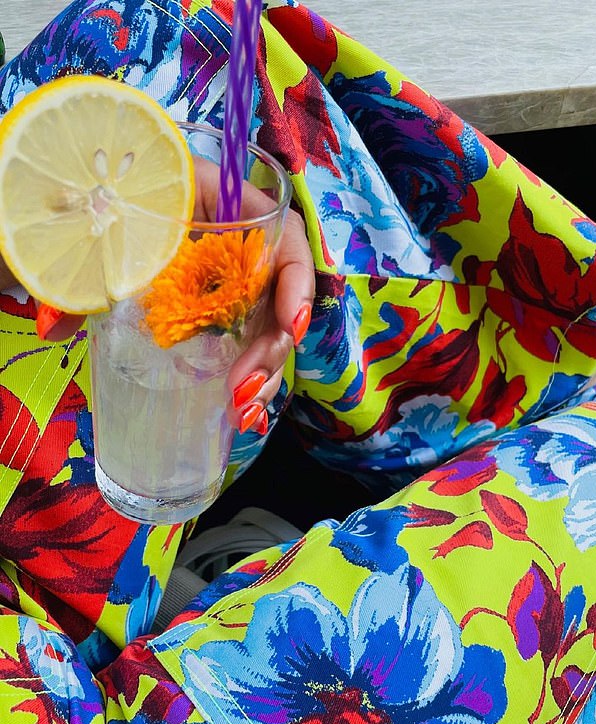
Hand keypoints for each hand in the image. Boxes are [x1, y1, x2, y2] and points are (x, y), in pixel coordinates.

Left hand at [1, 158, 314, 432]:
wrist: (64, 211)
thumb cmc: (84, 202)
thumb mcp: (95, 222)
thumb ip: (89, 261)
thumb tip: (61, 327)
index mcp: (217, 201)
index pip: (283, 235)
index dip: (296, 280)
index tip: (290, 324)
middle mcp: (230, 246)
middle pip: (277, 296)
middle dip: (271, 349)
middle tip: (243, 387)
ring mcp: (220, 284)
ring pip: (263, 330)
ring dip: (262, 375)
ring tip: (241, 412)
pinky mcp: (207, 315)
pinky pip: (239, 346)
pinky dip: (244, 379)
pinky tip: (239, 412)